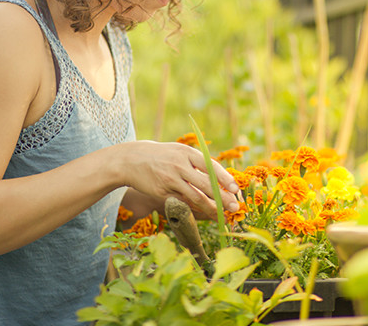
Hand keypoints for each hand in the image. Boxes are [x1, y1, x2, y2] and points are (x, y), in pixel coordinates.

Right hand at [118, 141, 239, 219]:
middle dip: (223, 197)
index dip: (224, 179)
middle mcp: (180, 166)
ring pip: (195, 197)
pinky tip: (205, 214)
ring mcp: (171, 180)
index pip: (210, 166)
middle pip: (206, 184)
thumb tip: (221, 177)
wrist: (131, 159)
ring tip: (222, 215)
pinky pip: (183, 203)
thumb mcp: (179, 151)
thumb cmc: (162, 156)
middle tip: (235, 207)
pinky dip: (196, 209)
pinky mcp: (163, 192)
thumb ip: (197, 162)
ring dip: (211, 208)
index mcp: (187, 153)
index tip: (236, 189)